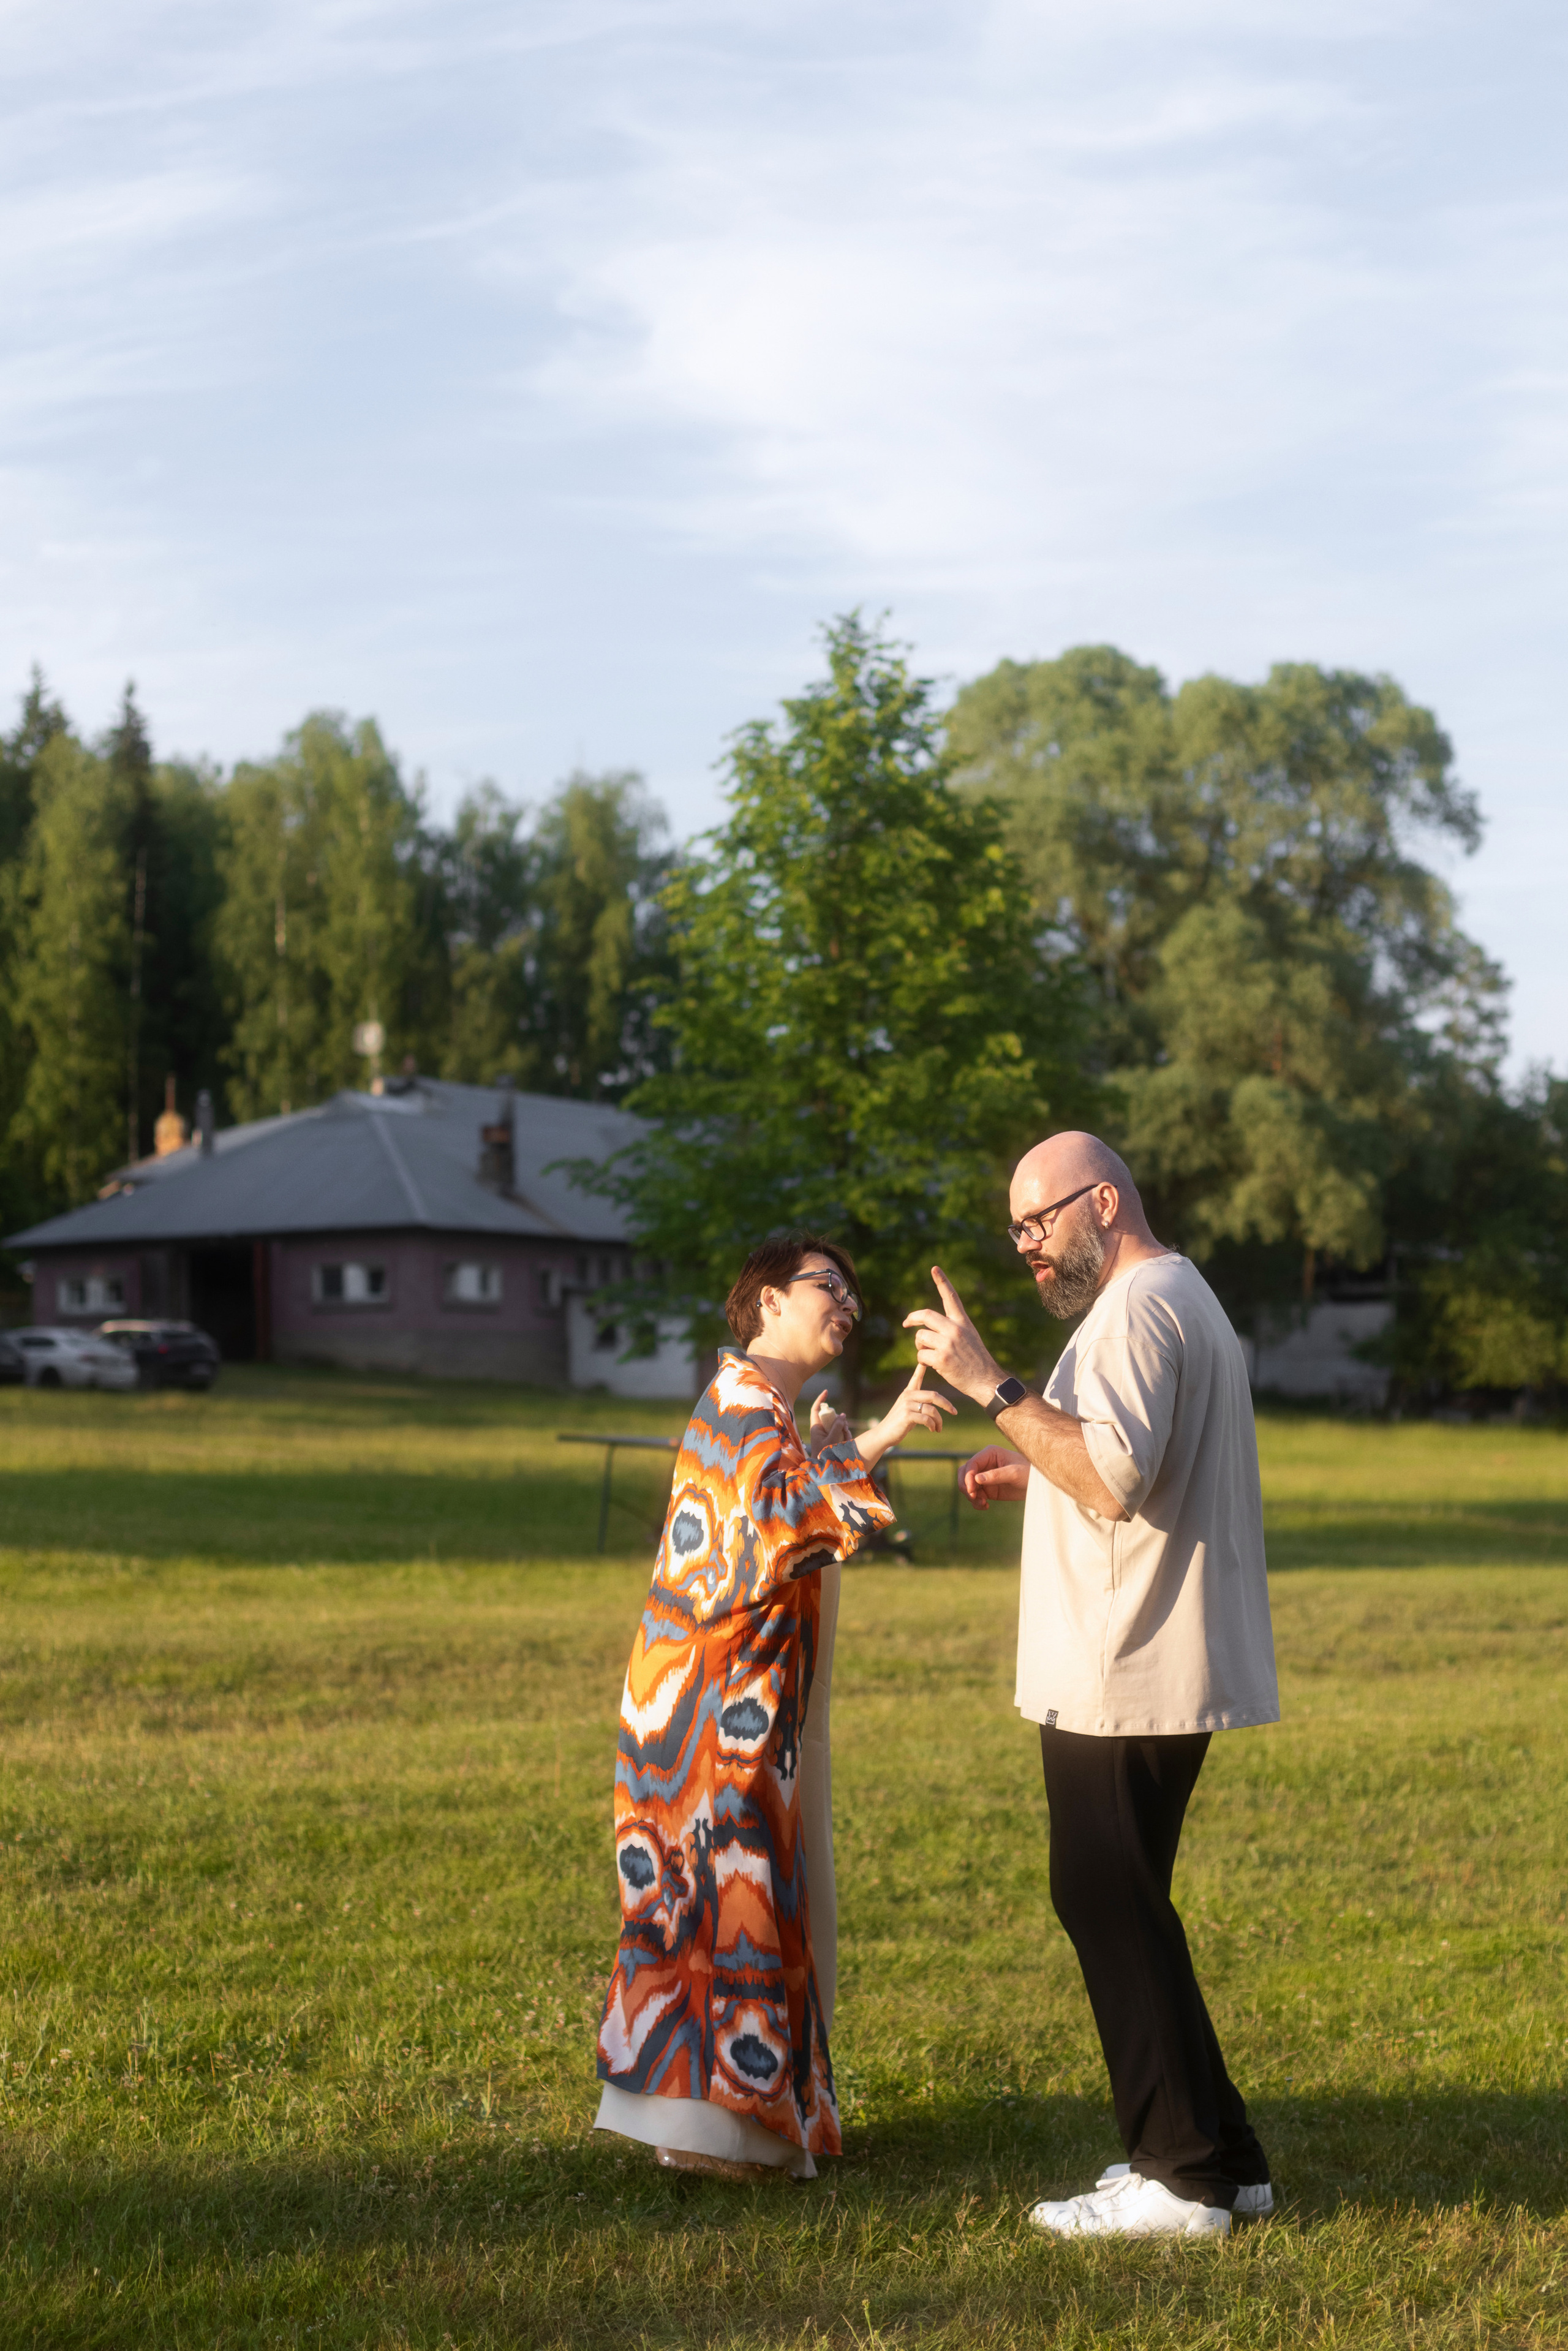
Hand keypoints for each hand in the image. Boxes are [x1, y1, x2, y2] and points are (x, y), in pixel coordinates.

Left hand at [806, 1391, 852, 1455]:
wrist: (824, 1470)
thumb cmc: (824, 1455)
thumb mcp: (831, 1440)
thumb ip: (837, 1427)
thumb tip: (842, 1415)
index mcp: (816, 1427)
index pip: (816, 1409)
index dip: (820, 1400)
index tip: (827, 1392)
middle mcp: (821, 1429)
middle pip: (831, 1416)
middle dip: (839, 1420)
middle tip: (844, 1427)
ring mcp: (827, 1433)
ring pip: (838, 1424)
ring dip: (844, 1429)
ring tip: (844, 1439)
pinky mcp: (833, 1439)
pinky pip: (841, 1432)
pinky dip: (845, 1435)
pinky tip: (846, 1441)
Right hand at [855, 1364, 957, 1470]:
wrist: (884, 1434)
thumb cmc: (899, 1423)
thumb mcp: (909, 1410)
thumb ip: (920, 1404)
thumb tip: (935, 1405)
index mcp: (908, 1392)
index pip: (916, 1377)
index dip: (922, 1368)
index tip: (926, 1360)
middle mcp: (907, 1396)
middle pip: (934, 1396)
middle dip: (947, 1404)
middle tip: (954, 1412)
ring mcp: (907, 1405)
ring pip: (932, 1410)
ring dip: (939, 1421)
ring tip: (939, 1428)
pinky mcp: (907, 1415)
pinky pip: (927, 1419)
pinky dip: (932, 1425)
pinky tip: (932, 1430)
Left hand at [902, 1266, 1001, 1405]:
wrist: (985, 1380)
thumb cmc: (975, 1360)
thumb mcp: (969, 1337)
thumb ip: (952, 1328)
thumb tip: (927, 1327)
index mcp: (963, 1322)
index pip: (951, 1297)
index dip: (942, 1281)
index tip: (934, 1268)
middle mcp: (955, 1329)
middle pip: (925, 1315)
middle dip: (912, 1318)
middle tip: (906, 1323)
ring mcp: (948, 1343)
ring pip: (920, 1337)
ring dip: (920, 1346)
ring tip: (931, 1355)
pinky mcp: (941, 1359)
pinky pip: (921, 1355)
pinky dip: (923, 1361)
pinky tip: (934, 1366)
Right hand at [961, 1445, 1029, 1510]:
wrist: (1038, 1484)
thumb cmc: (1029, 1472)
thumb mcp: (1014, 1473)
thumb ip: (995, 1475)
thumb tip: (976, 1479)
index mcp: (989, 1454)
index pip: (972, 1464)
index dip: (968, 1477)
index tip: (971, 1491)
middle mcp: (984, 1464)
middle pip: (964, 1473)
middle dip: (966, 1486)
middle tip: (974, 1498)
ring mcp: (985, 1477)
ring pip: (967, 1486)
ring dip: (971, 1496)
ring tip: (983, 1504)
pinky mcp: (988, 1489)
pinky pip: (975, 1495)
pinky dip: (976, 1502)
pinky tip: (986, 1506)